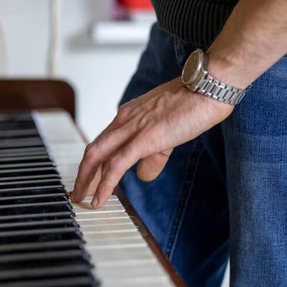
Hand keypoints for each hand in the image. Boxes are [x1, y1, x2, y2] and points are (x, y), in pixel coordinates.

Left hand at [70, 77, 233, 207]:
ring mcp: (132, 128)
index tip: (87, 180)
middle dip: (82, 174)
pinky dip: (104, 184)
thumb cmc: (195, 103)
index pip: (102, 142)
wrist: (209, 86)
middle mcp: (124, 119)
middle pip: (93, 150)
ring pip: (97, 157)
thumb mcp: (169, 132)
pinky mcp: (144, 138)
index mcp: (129, 116)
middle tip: (76, 194)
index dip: (92, 163)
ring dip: (86, 181)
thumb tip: (143, 176)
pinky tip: (100, 199)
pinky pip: (116, 165)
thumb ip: (154, 156)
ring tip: (81, 199)